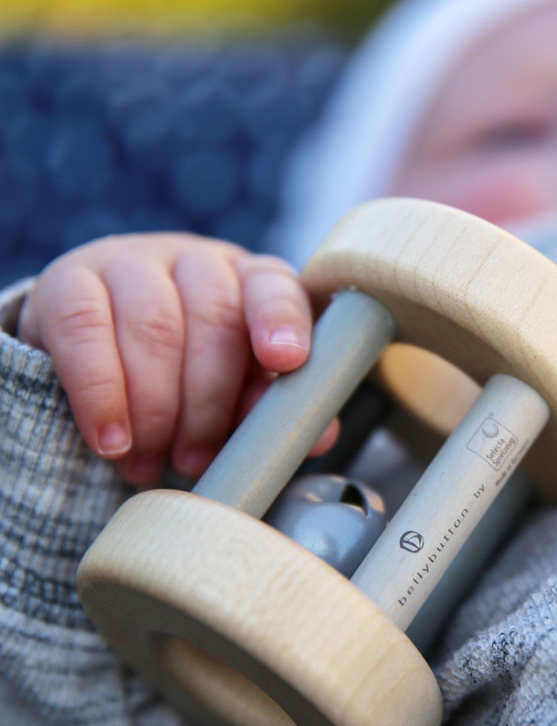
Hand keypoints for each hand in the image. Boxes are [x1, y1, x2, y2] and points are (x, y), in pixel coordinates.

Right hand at [18, 233, 336, 483]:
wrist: (96, 354)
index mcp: (251, 282)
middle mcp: (197, 262)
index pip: (274, 286)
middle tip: (195, 459)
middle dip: (209, 401)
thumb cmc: (187, 379)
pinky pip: (84, 328)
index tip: (286, 360)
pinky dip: (99, 392)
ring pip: (153, 325)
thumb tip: (318, 436)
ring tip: (150, 463)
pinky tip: (110, 437)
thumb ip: (272, 410)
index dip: (281, 320)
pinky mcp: (70, 279)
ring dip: (156, 407)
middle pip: (214, 316)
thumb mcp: (236, 394)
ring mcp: (132, 262)